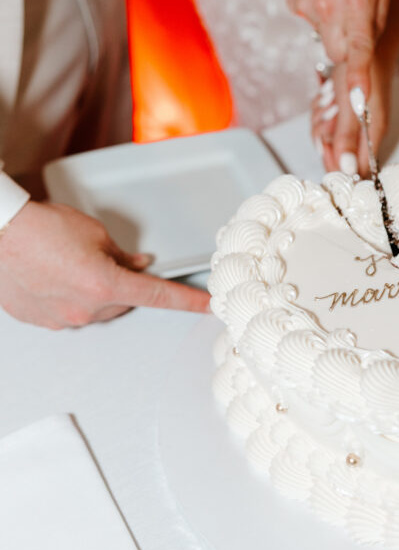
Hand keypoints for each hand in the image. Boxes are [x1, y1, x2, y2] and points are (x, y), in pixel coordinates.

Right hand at [0, 202, 209, 328]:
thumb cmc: (40, 228)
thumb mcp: (94, 233)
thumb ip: (121, 255)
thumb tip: (136, 265)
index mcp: (106, 285)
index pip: (158, 296)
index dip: (187, 301)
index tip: (207, 306)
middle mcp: (85, 309)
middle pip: (123, 302)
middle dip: (122, 283)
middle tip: (103, 259)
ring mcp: (62, 319)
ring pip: (95, 309)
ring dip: (94, 291)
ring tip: (70, 262)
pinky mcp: (41, 321)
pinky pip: (67, 312)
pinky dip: (68, 296)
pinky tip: (55, 275)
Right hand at [286, 0, 391, 99]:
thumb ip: (377, 19)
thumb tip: (368, 48)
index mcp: (356, 4)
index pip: (359, 51)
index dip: (359, 79)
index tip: (360, 102)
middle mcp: (329, 10)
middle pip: (339, 55)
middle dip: (349, 49)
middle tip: (355, 22)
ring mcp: (308, 9)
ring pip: (325, 39)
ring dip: (335, 28)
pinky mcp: (295, 6)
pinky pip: (313, 23)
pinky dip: (321, 13)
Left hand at [311, 37, 398, 176]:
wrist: (373, 43)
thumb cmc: (366, 69)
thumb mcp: (349, 104)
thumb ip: (347, 138)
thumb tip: (346, 169)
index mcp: (373, 135)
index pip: (357, 170)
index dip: (336, 164)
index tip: (326, 144)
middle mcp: (367, 132)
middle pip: (339, 155)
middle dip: (325, 137)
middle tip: (327, 113)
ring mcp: (358, 122)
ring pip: (331, 138)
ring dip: (321, 121)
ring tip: (328, 100)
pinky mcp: (351, 113)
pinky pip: (330, 123)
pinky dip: (323, 112)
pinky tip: (327, 96)